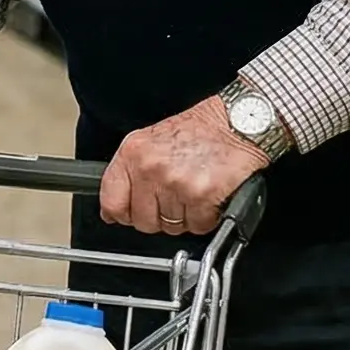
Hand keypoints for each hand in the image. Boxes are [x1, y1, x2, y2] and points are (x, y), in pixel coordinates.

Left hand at [96, 97, 268, 235]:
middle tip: (174, 199)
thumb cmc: (201, 131)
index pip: (111, 200)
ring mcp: (174, 182)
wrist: (238, 122)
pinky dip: (206, 218)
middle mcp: (150, 167)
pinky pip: (197, 226)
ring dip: (185, 216)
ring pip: (171, 226)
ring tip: (193, 191)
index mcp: (133, 152)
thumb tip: (113, 208)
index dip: (121, 214)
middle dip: (159, 217)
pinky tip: (209, 197)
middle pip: (142, 220)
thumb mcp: (152, 140)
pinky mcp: (200, 195)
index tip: (129, 215)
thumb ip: (132, 172)